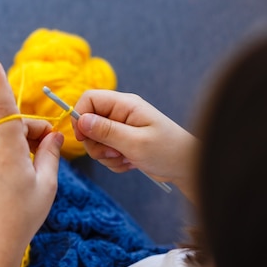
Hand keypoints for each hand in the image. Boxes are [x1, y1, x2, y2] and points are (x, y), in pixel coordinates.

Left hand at [0, 59, 63, 258]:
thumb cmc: (24, 214)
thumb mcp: (46, 184)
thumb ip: (51, 155)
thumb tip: (56, 136)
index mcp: (8, 149)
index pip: (4, 108)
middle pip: (11, 123)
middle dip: (32, 128)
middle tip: (52, 145)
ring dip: (13, 133)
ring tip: (32, 151)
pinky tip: (5, 147)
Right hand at [72, 90, 197, 199]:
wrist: (187, 166)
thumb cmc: (167, 150)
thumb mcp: (135, 142)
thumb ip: (106, 131)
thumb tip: (81, 120)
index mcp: (124, 104)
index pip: (89, 99)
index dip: (80, 117)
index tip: (82, 138)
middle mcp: (120, 113)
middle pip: (88, 123)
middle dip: (96, 144)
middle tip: (114, 153)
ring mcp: (121, 128)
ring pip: (96, 141)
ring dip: (106, 156)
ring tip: (126, 159)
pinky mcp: (123, 142)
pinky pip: (105, 152)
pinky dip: (114, 162)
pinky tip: (131, 163)